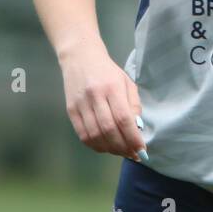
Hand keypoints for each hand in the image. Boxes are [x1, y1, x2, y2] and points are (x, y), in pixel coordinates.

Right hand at [58, 35, 146, 160]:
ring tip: (121, 151)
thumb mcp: (126, 82)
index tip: (142, 150)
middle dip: (123, 147)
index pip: (123, 118)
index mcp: (112, 87)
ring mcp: (81, 104)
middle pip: (109, 130)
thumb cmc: (107, 71)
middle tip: (133, 155)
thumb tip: (137, 130)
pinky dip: (96, 146)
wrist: (80, 57)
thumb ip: (133, 105)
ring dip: (110, 149)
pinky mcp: (71, 111)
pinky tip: (106, 147)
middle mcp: (95, 96)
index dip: (133, 138)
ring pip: (95, 135)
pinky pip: (83, 135)